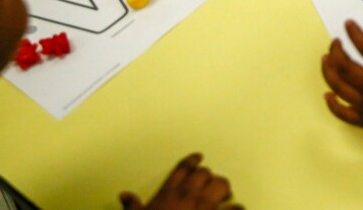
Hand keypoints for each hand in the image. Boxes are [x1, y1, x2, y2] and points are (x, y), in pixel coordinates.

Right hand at [119, 153, 240, 209]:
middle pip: (204, 173)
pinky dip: (238, 208)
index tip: (198, 157)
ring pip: (220, 184)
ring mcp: (203, 207)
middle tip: (211, 183)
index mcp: (168, 194)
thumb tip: (124, 196)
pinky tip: (238, 208)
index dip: (192, 161)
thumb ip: (132, 207)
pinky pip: (233, 208)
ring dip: (223, 188)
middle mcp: (187, 196)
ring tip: (225, 193)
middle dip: (208, 177)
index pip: (182, 169)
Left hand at [322, 21, 362, 145]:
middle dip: (337, 51)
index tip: (348, 24)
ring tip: (326, 58)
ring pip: (341, 89)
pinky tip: (327, 93)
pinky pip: (343, 115)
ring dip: (329, 72)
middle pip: (348, 70)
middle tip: (336, 41)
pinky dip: (332, 104)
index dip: (356, 35)